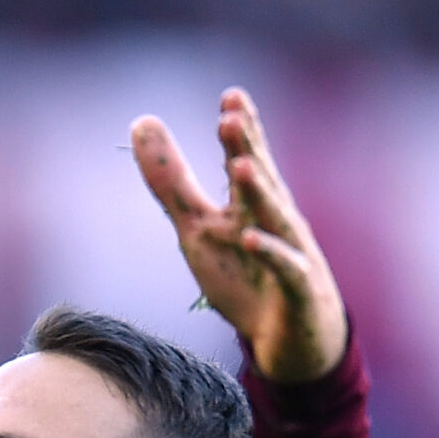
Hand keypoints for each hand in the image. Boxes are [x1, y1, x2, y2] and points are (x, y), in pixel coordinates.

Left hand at [130, 88, 348, 384]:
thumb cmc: (247, 277)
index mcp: (251, 206)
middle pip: (261, 180)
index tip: (231, 95)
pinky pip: (284, 269)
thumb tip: (142, 122)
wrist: (290, 342)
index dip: (241, 130)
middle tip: (231, 115)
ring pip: (275, 219)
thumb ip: (172, 182)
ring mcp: (290, 254)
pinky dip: (269, 254)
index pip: (248, 161)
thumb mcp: (200, 228)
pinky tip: (250, 239)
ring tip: (239, 164)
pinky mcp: (296, 291)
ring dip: (258, 192)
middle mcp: (275, 222)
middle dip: (247, 148)